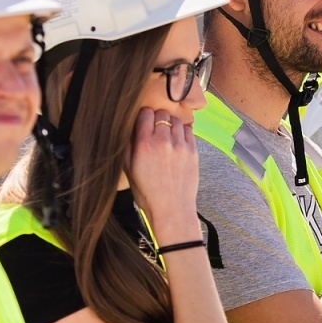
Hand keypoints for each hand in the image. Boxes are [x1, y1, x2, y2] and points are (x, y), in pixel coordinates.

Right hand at [129, 108, 199, 243]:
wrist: (172, 209)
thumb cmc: (147, 193)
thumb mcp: (128, 169)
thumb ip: (128, 145)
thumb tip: (129, 127)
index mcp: (144, 144)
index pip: (145, 113)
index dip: (143, 116)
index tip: (143, 123)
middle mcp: (163, 141)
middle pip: (162, 114)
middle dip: (157, 119)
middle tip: (155, 131)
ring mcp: (180, 145)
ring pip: (176, 120)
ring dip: (171, 124)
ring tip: (167, 136)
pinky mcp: (193, 151)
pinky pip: (189, 130)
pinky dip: (182, 132)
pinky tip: (177, 142)